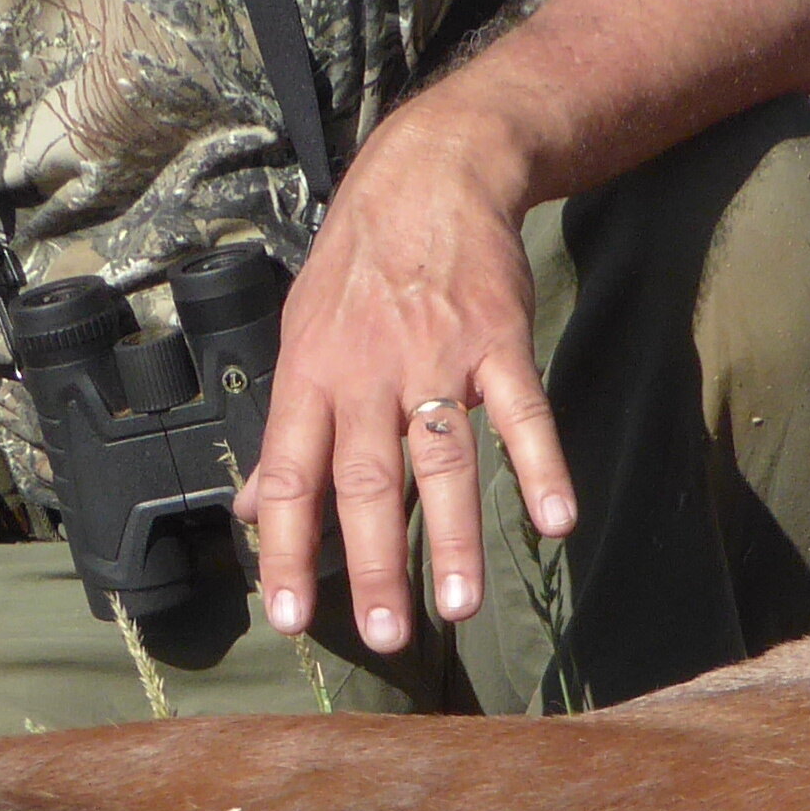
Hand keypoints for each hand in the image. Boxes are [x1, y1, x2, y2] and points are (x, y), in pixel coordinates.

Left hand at [239, 95, 575, 652]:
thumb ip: (286, 431)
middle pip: (368, 480)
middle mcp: (368, 373)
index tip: (292, 617)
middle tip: (385, 635)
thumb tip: (252, 509)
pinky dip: (541, 465)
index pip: (292, 476)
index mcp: (311, 377)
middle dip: (374, 563)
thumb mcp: (299, 337)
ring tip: (459, 607)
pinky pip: (523, 411)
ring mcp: (436, 357)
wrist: (429, 175)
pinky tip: (557, 521)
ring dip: (454, 536)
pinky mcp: (499, 341)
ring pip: (442, 458)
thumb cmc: (357, 268)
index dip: (287, 549)